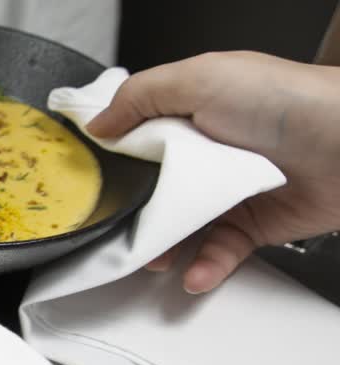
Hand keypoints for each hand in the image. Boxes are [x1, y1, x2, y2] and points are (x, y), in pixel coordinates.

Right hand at [86, 51, 339, 292]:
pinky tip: (193, 274)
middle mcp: (207, 153)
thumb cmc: (286, 102)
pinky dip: (204, 268)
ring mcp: (229, 191)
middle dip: (131, 217)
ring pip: (181, 229)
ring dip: (163, 250)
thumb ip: (139, 96)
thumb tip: (97, 125)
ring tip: (156, 260)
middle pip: (152, 192)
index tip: (88, 184)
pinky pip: (218, 253)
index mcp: (190, 114)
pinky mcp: (253, 225)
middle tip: (115, 232)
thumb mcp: (200, 78)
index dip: (111, 161)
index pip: (136, 141)